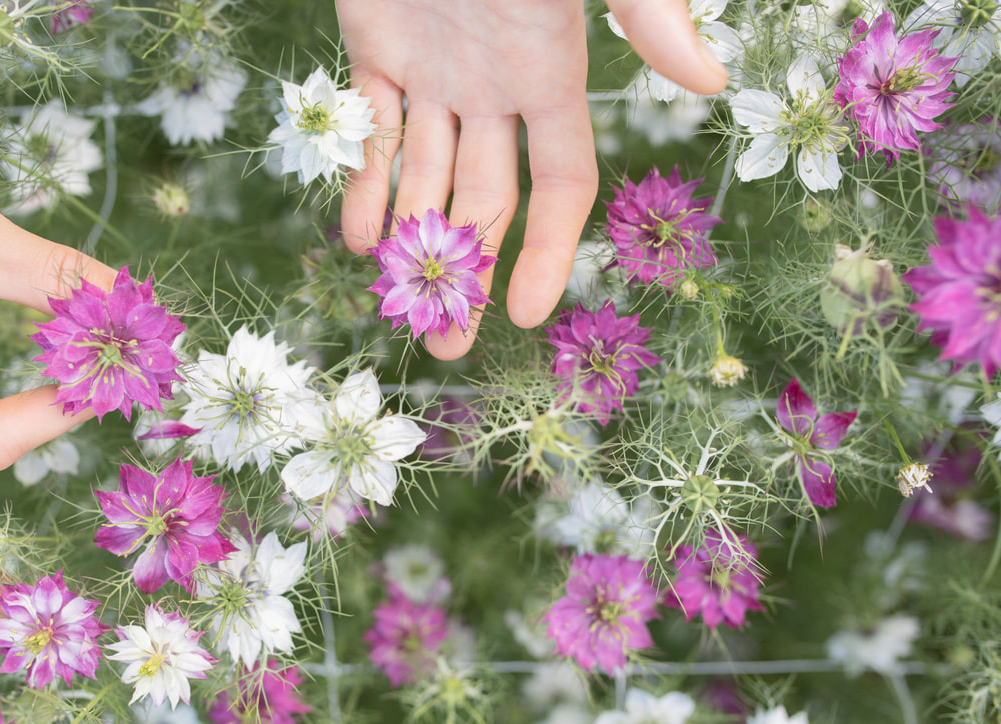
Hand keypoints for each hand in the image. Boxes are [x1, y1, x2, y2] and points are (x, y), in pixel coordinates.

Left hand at [337, 0, 727, 358]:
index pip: (562, 185)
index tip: (527, 317)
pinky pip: (370, 130)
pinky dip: (362, 181)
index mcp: (552, 73)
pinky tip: (358, 238)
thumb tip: (708, 80)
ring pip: (424, 178)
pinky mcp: (376, 49)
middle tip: (445, 346)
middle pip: (487, 202)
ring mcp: (435, 73)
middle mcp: (494, 88)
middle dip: (471, 273)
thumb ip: (646, 12)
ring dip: (412, 243)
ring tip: (399, 308)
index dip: (550, 249)